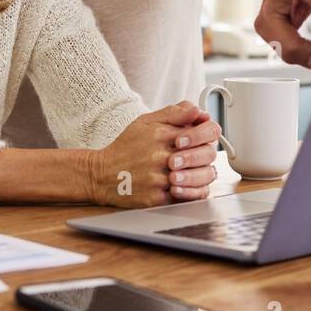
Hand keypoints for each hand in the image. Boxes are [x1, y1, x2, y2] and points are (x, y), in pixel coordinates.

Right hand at [87, 102, 220, 207]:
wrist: (101, 174)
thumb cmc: (127, 147)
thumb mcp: (145, 122)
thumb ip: (174, 113)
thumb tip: (199, 111)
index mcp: (163, 134)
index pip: (205, 130)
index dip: (208, 133)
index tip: (202, 137)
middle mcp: (162, 156)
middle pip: (207, 154)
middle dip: (207, 153)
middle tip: (198, 155)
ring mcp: (160, 179)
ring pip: (202, 177)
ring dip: (202, 173)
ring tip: (191, 170)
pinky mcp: (157, 199)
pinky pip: (190, 197)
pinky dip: (193, 191)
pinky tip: (186, 185)